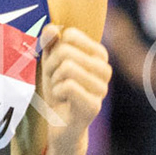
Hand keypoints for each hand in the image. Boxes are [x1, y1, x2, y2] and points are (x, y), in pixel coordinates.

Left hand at [37, 23, 110, 154]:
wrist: (59, 125)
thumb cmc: (58, 90)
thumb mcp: (50, 63)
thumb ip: (50, 43)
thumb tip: (53, 28)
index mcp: (99, 55)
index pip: (71, 35)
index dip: (54, 49)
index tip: (56, 65)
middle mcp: (105, 69)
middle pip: (66, 51)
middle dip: (51, 67)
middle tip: (55, 82)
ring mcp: (102, 88)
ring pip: (67, 68)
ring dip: (54, 81)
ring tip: (60, 91)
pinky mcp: (94, 105)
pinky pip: (68, 86)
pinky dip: (57, 92)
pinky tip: (63, 101)